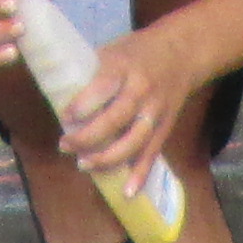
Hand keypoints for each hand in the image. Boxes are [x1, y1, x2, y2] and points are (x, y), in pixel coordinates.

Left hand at [58, 23, 204, 189]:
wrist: (182, 53)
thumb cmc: (138, 52)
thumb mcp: (114, 50)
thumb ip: (93, 73)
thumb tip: (60, 94)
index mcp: (125, 66)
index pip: (103, 87)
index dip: (83, 105)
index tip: (65, 117)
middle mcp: (142, 90)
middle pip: (116, 119)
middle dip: (89, 137)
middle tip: (65, 146)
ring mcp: (156, 111)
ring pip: (134, 141)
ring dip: (108, 158)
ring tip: (84, 165)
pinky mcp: (165, 127)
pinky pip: (152, 154)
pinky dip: (140, 174)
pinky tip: (127, 192)